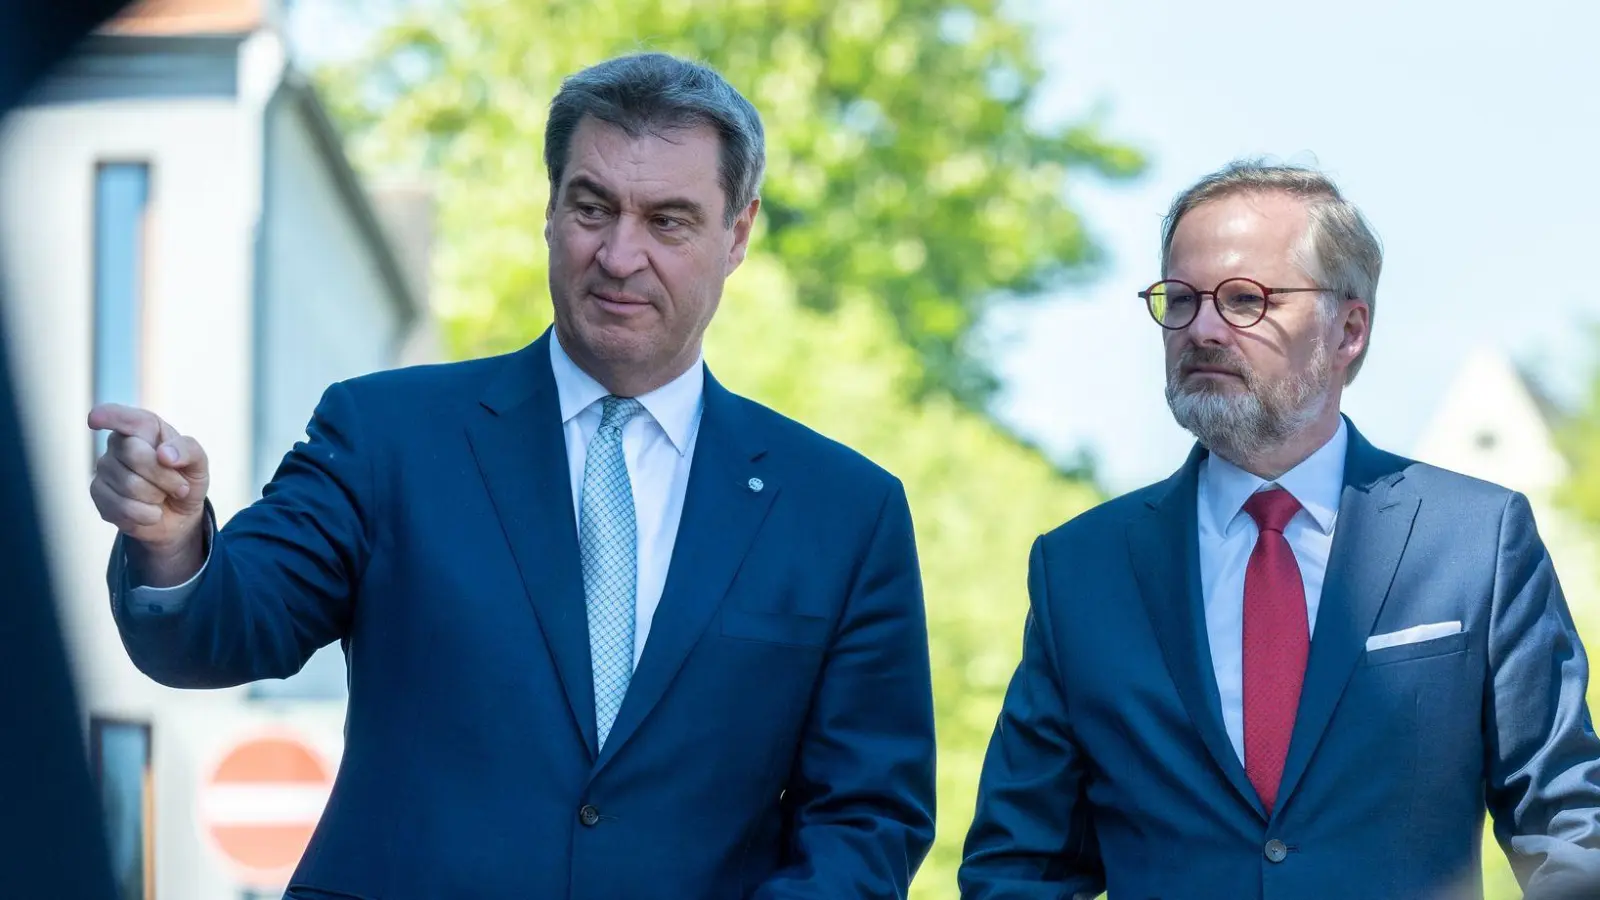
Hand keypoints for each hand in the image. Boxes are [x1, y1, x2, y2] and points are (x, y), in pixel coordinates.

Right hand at [87, 403, 208, 583]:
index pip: (122, 417)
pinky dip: (147, 514)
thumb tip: (164, 454)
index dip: (108, 416)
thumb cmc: (185, 479)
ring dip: (157, 497)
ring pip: (130, 485)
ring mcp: (104, 469)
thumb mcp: (198, 463)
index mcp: (143, 428)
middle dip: (165, 476)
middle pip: (134, 454)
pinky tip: (151, 511)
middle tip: (180, 486)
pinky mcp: (98, 494)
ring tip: (162, 496)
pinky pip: (123, 507)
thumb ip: (188, 450)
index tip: (95, 419)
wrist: (179, 513)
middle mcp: (118, 444)